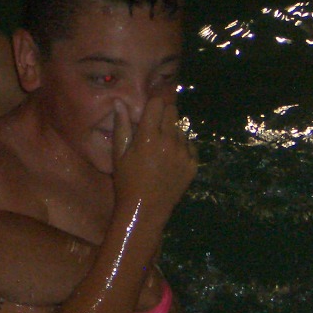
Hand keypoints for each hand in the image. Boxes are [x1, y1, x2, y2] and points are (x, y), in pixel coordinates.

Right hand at [112, 95, 196, 224]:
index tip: (148, 112)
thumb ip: (122, 126)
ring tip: (161, 149)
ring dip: (172, 133)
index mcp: (149, 137)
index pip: (158, 103)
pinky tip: (170, 160)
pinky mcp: (193, 164)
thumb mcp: (119, 154)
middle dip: (163, 115)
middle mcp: (169, 141)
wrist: (145, 210)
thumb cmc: (127, 182)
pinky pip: (190, 145)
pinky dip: (182, 148)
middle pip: (173, 111)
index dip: (153, 105)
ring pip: (181, 129)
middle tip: (155, 129)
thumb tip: (119, 102)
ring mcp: (184, 153)